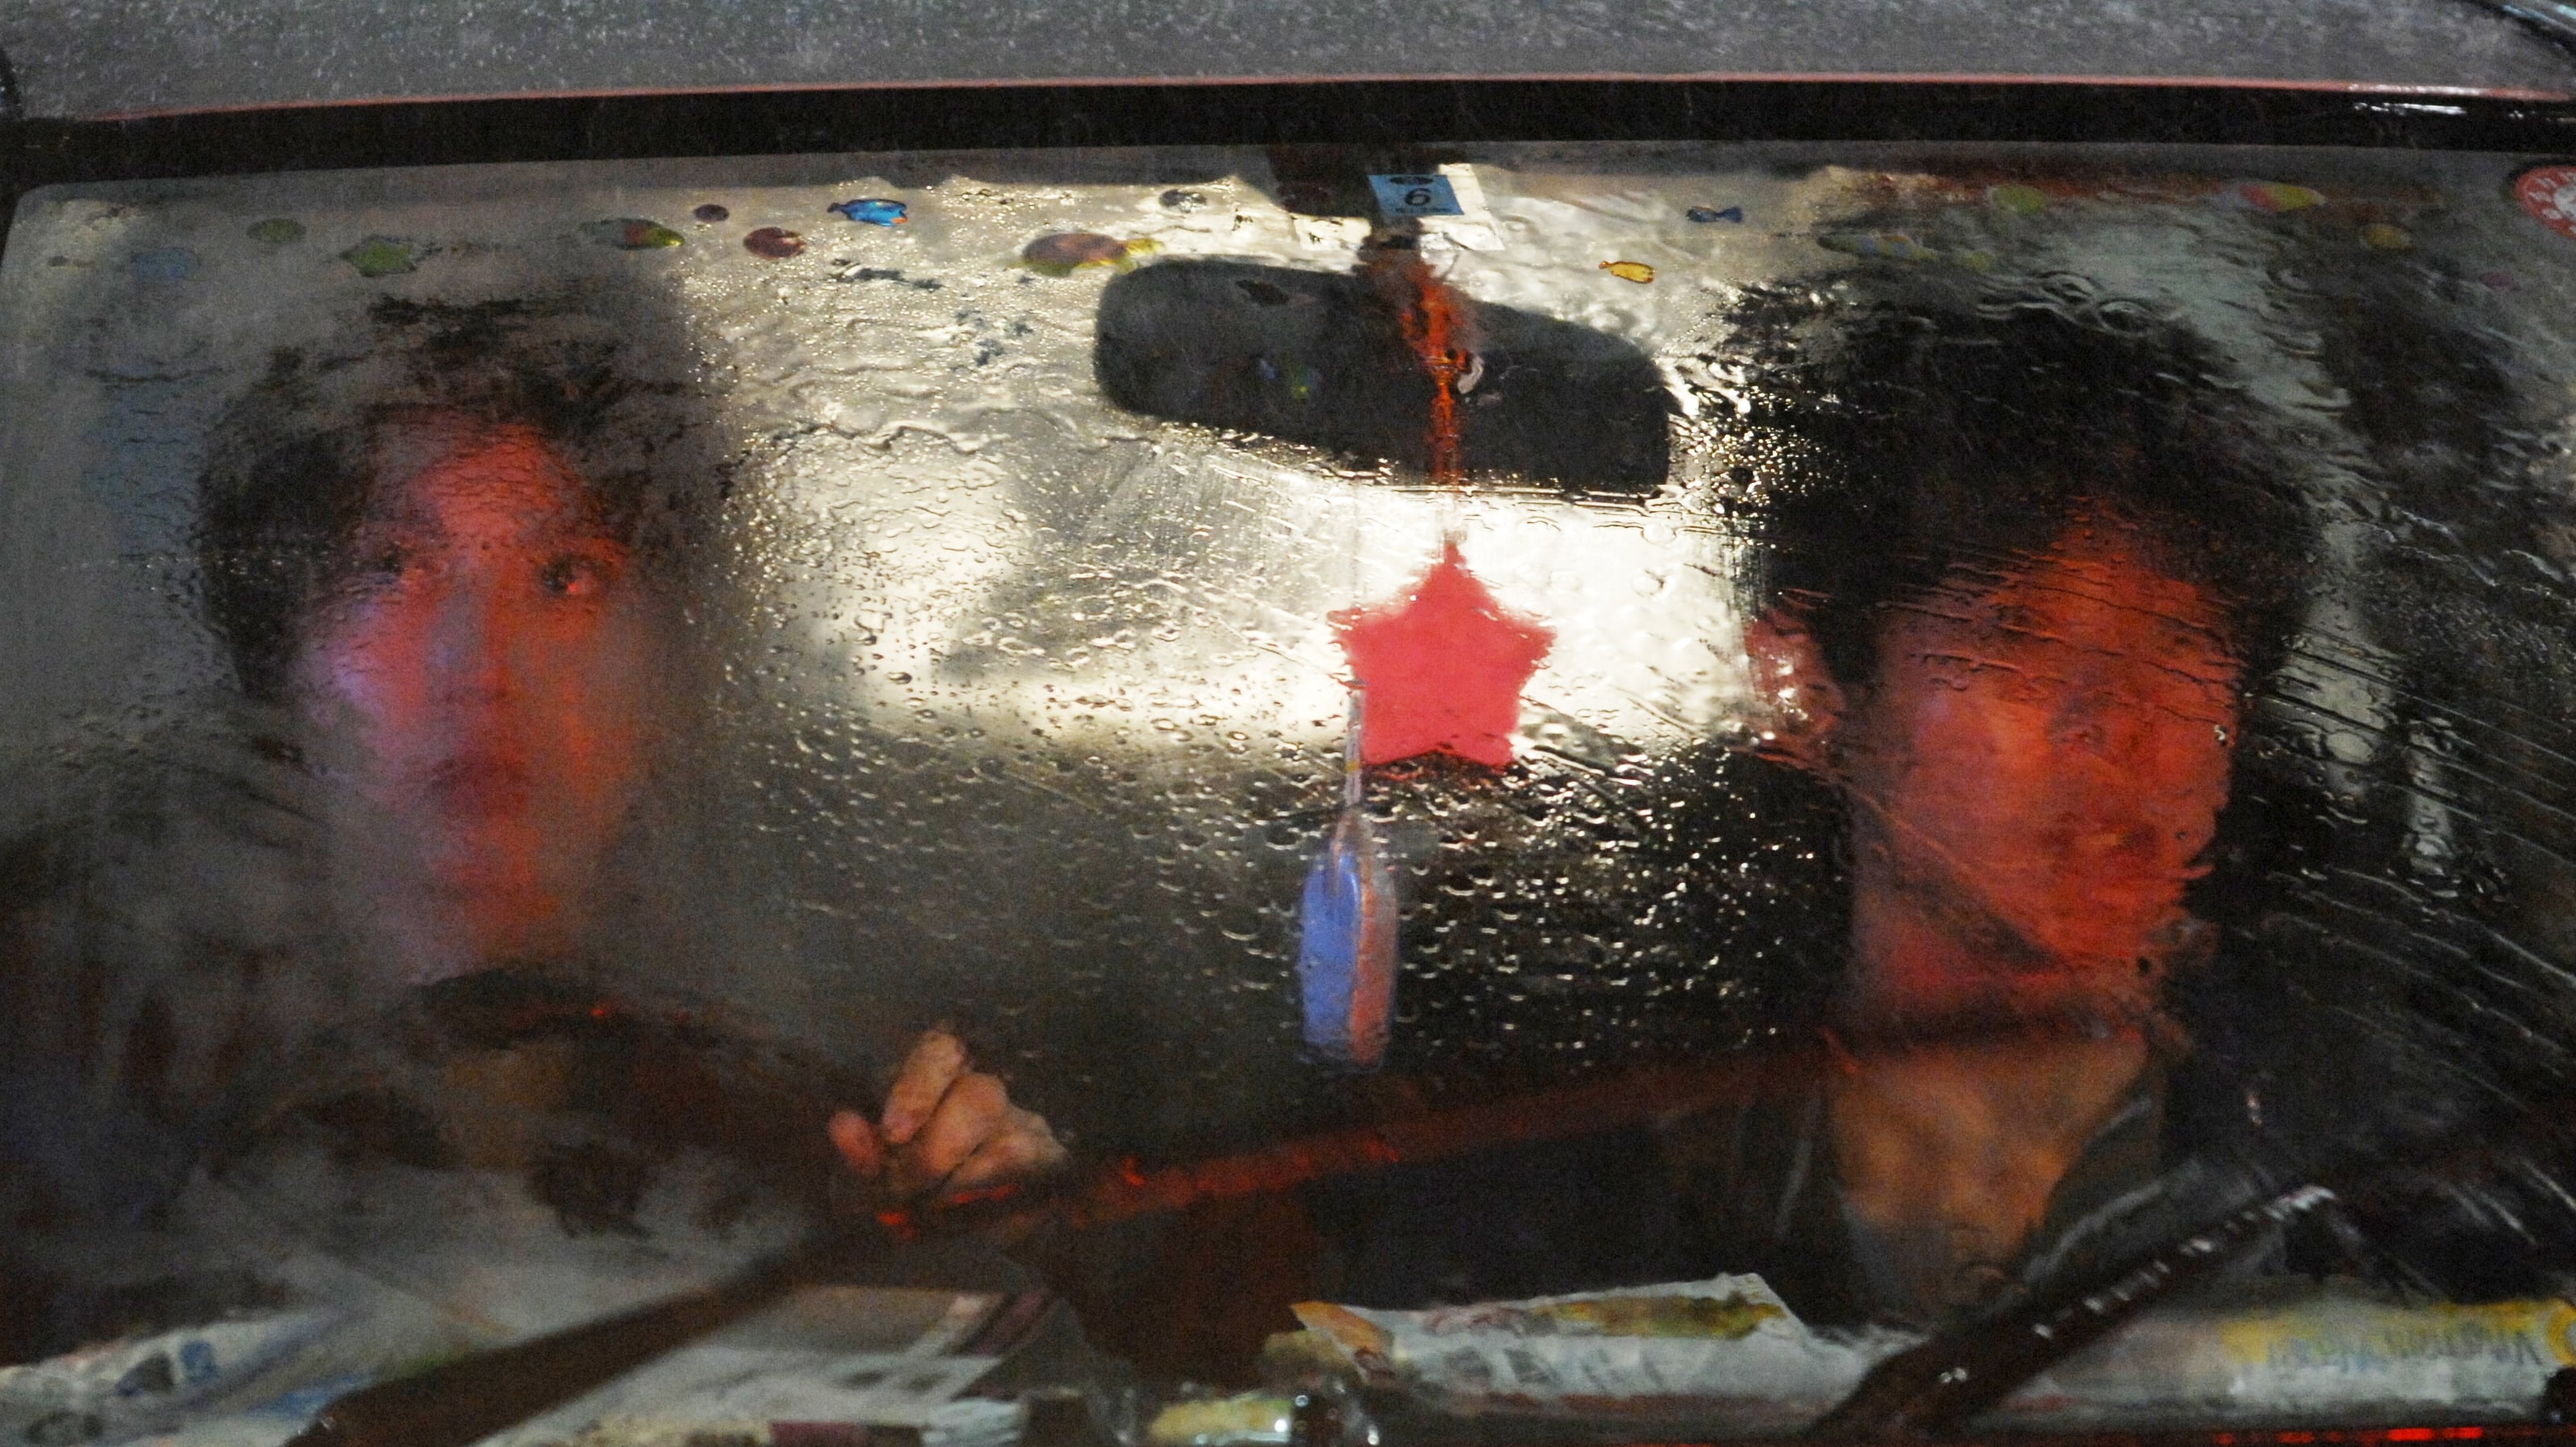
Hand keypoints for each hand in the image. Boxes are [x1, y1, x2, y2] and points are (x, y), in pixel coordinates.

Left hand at [827, 1028, 1068, 1204]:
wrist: (968, 1245)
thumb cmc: (910, 1198)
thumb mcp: (872, 1182)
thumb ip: (859, 1154)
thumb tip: (842, 1125)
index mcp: (937, 1081)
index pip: (940, 1049)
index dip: (918, 1086)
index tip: (892, 1133)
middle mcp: (987, 1094)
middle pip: (981, 1095)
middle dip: (935, 1153)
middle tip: (904, 1195)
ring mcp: (1029, 1127)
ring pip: (1008, 1145)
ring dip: (960, 1190)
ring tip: (930, 1216)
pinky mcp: (1056, 1166)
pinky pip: (1031, 1185)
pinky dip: (989, 1211)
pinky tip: (966, 1225)